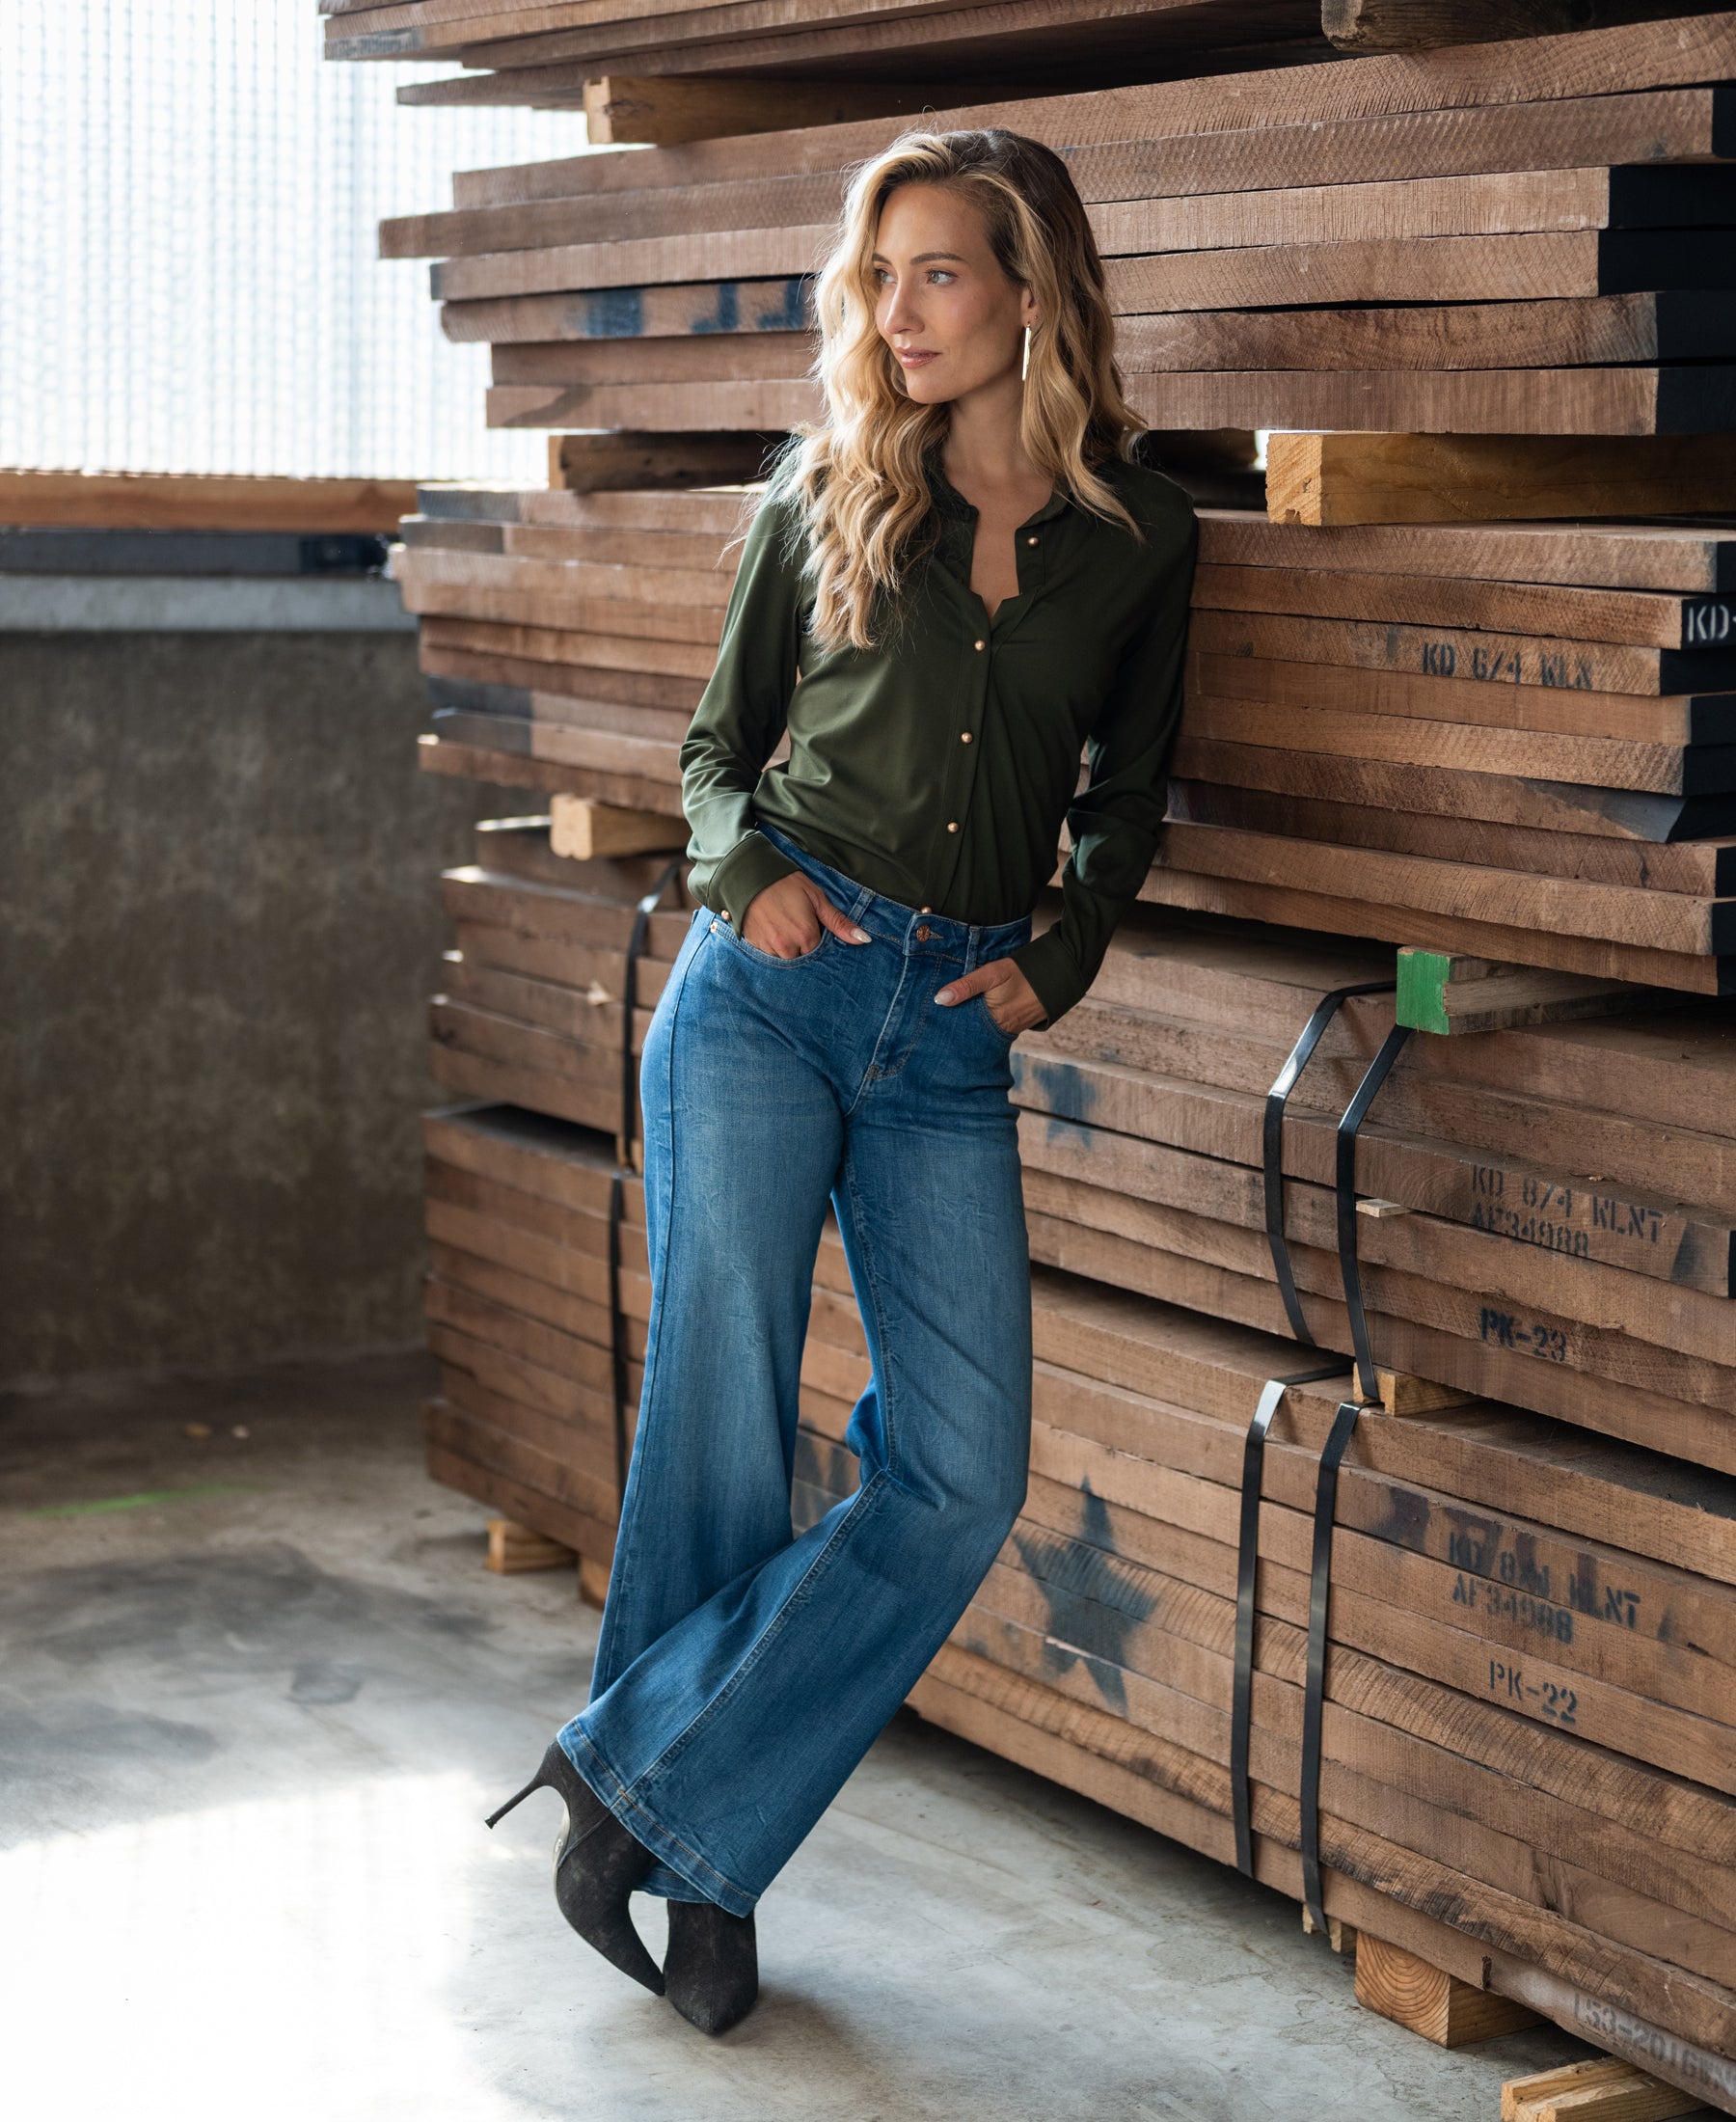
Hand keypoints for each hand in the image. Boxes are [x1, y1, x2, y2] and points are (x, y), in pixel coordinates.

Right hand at [740, 872, 870, 958]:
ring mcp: (769, 948)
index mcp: (806, 935)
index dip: (817, 941)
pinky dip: (772, 947)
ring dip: (787, 949)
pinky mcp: (755, 947)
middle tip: (797, 926)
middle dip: (802, 947)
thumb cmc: (786, 884)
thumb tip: (864, 939)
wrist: (750, 876)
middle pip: (802, 959)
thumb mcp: (816, 899)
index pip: (819, 954)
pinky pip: (769, 956)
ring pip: (785, 959)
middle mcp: (788, 946)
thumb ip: (838, 922)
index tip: (812, 928)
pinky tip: (772, 929)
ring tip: (784, 927)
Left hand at [935, 958, 1045, 1035]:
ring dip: (970, 1028)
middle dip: (956, 1031)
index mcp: (991, 1019)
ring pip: (983, 1034)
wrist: (1058, 975)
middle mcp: (1001, 1030)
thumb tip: (939, 999)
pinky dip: (984, 1026)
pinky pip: (995, 1030)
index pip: (962, 1029)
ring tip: (950, 1023)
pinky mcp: (1017, 1026)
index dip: (947, 1026)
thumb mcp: (992, 973)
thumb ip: (967, 986)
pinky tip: (973, 1019)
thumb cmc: (1023, 972)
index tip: (932, 1023)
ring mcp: (1010, 1030)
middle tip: (936, 1026)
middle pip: (971, 1035)